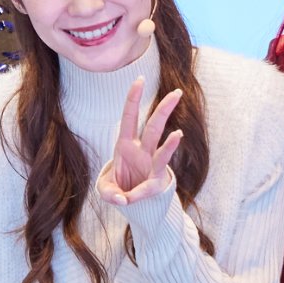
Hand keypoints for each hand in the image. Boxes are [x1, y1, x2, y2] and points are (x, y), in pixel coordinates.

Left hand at [99, 83, 185, 206]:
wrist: (131, 203)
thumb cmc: (117, 188)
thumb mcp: (105, 190)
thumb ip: (108, 193)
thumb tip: (121, 200)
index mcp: (125, 145)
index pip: (129, 117)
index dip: (134, 99)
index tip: (140, 79)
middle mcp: (141, 151)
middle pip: (153, 126)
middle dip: (163, 110)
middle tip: (177, 93)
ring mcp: (151, 165)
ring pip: (162, 150)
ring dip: (171, 143)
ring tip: (178, 135)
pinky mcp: (156, 182)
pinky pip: (152, 182)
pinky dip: (140, 192)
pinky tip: (138, 189)